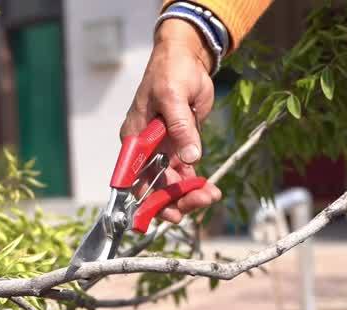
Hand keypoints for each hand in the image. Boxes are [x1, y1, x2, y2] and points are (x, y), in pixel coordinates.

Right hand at [122, 19, 222, 223]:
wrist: (186, 58)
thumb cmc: (170, 72)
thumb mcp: (173, 97)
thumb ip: (181, 128)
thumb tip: (190, 158)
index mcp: (135, 141)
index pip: (135, 180)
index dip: (148, 201)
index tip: (168, 214)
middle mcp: (146, 151)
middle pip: (155, 187)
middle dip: (175, 199)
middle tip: (201, 201)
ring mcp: (163, 150)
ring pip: (171, 184)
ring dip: (189, 194)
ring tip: (211, 196)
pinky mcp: (180, 146)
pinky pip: (185, 173)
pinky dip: (196, 184)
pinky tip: (210, 189)